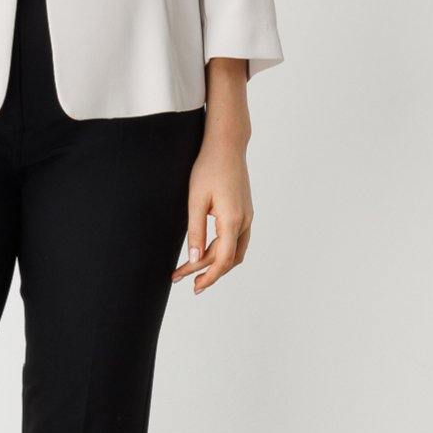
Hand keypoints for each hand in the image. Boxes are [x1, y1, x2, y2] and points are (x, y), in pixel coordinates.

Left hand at [170, 129, 253, 294]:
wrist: (227, 146)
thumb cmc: (209, 168)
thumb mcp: (195, 200)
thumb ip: (195, 231)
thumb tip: (194, 258)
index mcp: (232, 220)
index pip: (223, 260)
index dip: (208, 276)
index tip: (193, 286)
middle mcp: (245, 222)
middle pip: (229, 259)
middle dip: (208, 272)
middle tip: (184, 280)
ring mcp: (247, 217)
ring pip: (235, 251)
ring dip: (216, 264)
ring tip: (194, 271)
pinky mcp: (245, 212)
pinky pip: (236, 240)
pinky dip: (222, 251)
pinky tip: (207, 253)